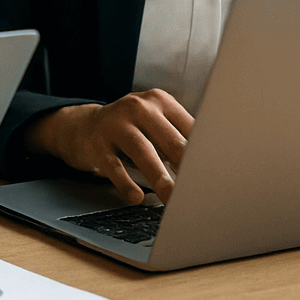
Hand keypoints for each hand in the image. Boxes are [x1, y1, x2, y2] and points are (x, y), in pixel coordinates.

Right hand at [23, 89, 192, 203]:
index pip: (189, 128)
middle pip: (169, 140)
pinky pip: (113, 166)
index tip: (216, 174)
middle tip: (200, 190)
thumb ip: (179, 139)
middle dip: (186, 168)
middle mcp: (138, 107)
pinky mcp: (96, 143)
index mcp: (160, 101)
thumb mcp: (155, 125)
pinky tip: (136, 196)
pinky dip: (126, 183)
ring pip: (143, 151)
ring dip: (160, 177)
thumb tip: (209, 168)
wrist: (83, 126)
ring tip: (172, 198)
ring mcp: (115, 123)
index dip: (204, 154)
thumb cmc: (131, 130)